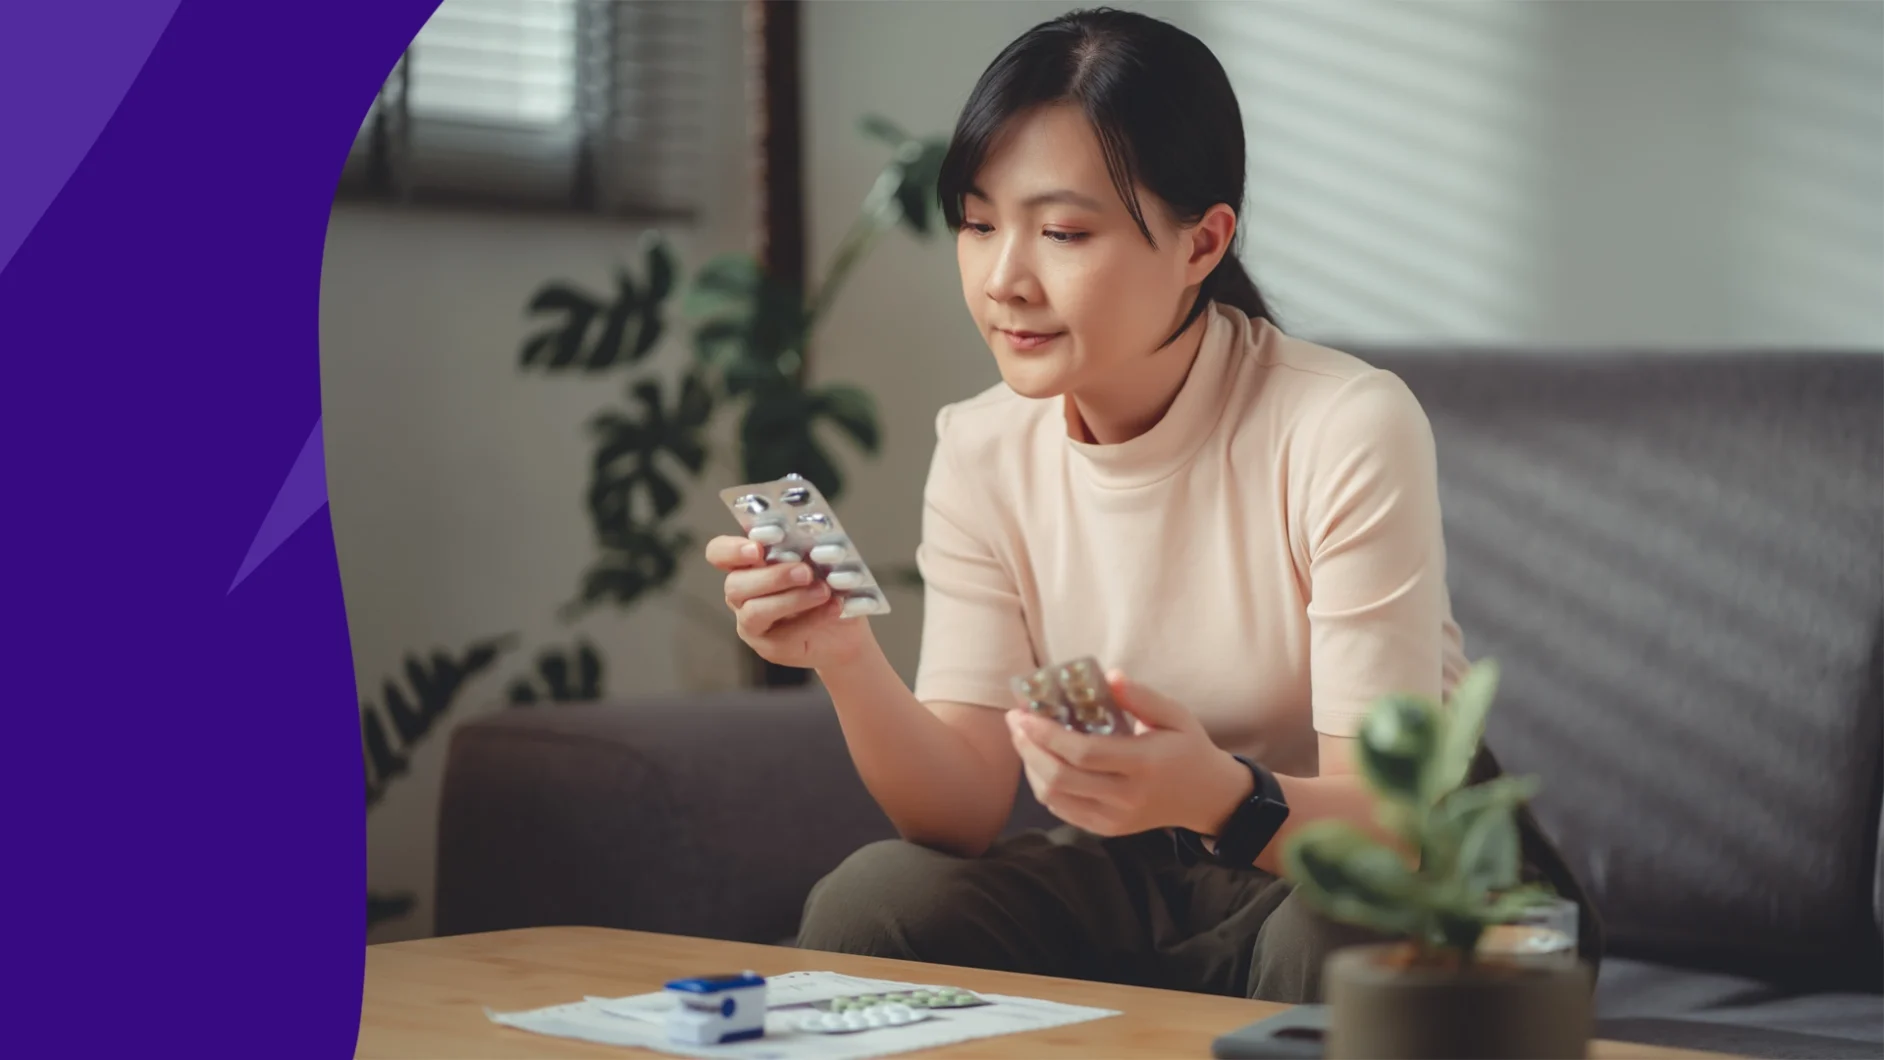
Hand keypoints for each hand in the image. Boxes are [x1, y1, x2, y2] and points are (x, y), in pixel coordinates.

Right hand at [705, 535, 873, 671]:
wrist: (846, 630)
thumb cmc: (829, 587)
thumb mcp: (821, 562)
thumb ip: (809, 549)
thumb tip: (816, 540)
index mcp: (747, 564)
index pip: (719, 553)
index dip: (731, 550)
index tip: (757, 549)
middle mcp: (742, 594)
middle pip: (735, 584)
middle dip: (771, 577)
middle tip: (805, 571)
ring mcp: (752, 623)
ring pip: (754, 611)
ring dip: (791, 599)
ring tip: (823, 591)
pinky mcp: (770, 647)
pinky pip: (784, 634)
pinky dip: (812, 618)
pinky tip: (834, 607)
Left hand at [1004, 671, 1250, 837]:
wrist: (1207, 797)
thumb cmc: (1188, 748)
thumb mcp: (1176, 715)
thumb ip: (1142, 696)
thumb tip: (1109, 676)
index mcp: (1144, 765)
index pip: (1083, 753)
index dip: (1047, 735)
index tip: (1024, 713)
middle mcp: (1127, 797)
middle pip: (1060, 778)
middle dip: (1028, 749)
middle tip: (1015, 721)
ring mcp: (1115, 818)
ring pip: (1055, 797)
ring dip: (1031, 767)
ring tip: (1023, 738)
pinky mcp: (1108, 829)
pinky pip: (1064, 810)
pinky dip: (1044, 786)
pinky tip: (1040, 762)